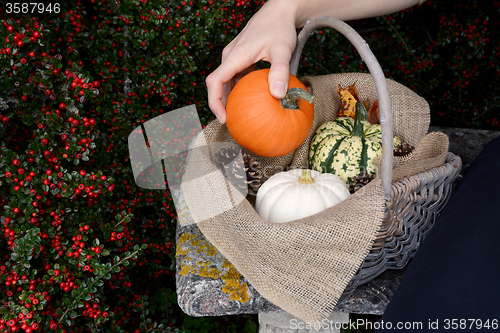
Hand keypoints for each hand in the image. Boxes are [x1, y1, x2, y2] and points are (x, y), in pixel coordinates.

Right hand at [206, 0, 298, 123]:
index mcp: (235, 56)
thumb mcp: (282, 50)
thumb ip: (280, 72)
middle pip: (217, 84)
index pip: (215, 81)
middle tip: (233, 123)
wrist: (279, 11)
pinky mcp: (240, 57)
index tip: (223, 118)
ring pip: (225, 81)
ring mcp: (234, 57)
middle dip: (220, 105)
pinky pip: (234, 76)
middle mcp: (230, 56)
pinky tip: (250, 101)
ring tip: (239, 115)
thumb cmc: (279, 28)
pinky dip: (238, 90)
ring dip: (229, 98)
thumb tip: (279, 96)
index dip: (214, 102)